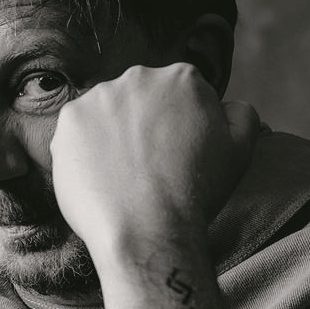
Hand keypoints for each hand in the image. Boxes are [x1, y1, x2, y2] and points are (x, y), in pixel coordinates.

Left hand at [50, 63, 259, 266]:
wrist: (148, 231)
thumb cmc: (196, 196)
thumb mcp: (240, 151)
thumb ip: (241, 114)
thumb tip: (227, 105)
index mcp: (183, 77)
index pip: (177, 96)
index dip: (176, 129)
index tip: (173, 156)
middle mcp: (139, 76)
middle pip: (138, 100)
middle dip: (142, 127)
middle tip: (147, 168)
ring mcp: (99, 97)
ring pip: (105, 115)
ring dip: (111, 137)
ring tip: (121, 176)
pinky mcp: (69, 122)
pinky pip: (76, 133)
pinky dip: (84, 153)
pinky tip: (99, 178)